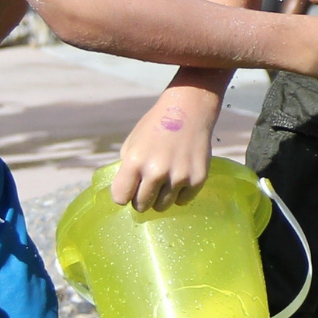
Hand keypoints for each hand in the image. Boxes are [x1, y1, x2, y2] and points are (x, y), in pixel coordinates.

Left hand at [111, 71, 226, 211]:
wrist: (189, 110)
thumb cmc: (156, 126)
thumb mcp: (133, 143)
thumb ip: (127, 169)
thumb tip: (126, 193)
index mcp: (135, 161)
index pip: (120, 198)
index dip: (123, 194)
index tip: (129, 188)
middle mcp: (157, 171)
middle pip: (141, 206)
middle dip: (142, 198)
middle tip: (148, 185)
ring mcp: (179, 176)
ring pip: (162, 207)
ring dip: (161, 197)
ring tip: (165, 180)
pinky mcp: (198, 179)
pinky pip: (182, 201)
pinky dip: (180, 193)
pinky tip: (180, 176)